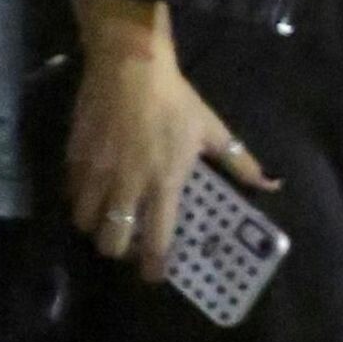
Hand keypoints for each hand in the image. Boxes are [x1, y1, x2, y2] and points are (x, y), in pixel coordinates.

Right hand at [67, 0, 277, 280]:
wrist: (130, 66)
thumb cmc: (176, 100)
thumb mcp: (212, 130)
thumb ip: (240, 163)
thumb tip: (272, 185)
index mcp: (164, 183)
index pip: (156, 240)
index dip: (154, 265)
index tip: (155, 275)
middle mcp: (128, 186)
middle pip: (110, 242)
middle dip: (118, 250)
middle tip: (127, 242)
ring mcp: (97, 174)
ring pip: (85, 222)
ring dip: (96, 227)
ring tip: (107, 218)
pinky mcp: (75, 159)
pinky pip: (71, 194)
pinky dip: (80, 200)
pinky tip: (92, 191)